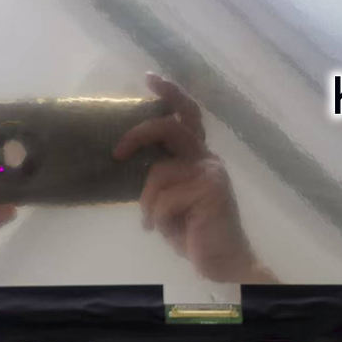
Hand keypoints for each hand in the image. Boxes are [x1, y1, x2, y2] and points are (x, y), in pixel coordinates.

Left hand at [113, 73, 273, 282]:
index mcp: (198, 156)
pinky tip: (168, 233)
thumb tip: (128, 159)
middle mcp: (207, 158)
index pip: (186, 116)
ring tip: (156, 225)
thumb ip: (160, 175)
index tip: (149, 77)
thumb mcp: (170, 199)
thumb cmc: (193, 232)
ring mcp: (210, 172)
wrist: (223, 263)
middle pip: (169, 127)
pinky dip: (158, 220)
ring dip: (149, 205)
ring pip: (157, 174)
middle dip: (139, 134)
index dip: (170, 93)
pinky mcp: (210, 189)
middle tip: (117, 152)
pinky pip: (163, 200)